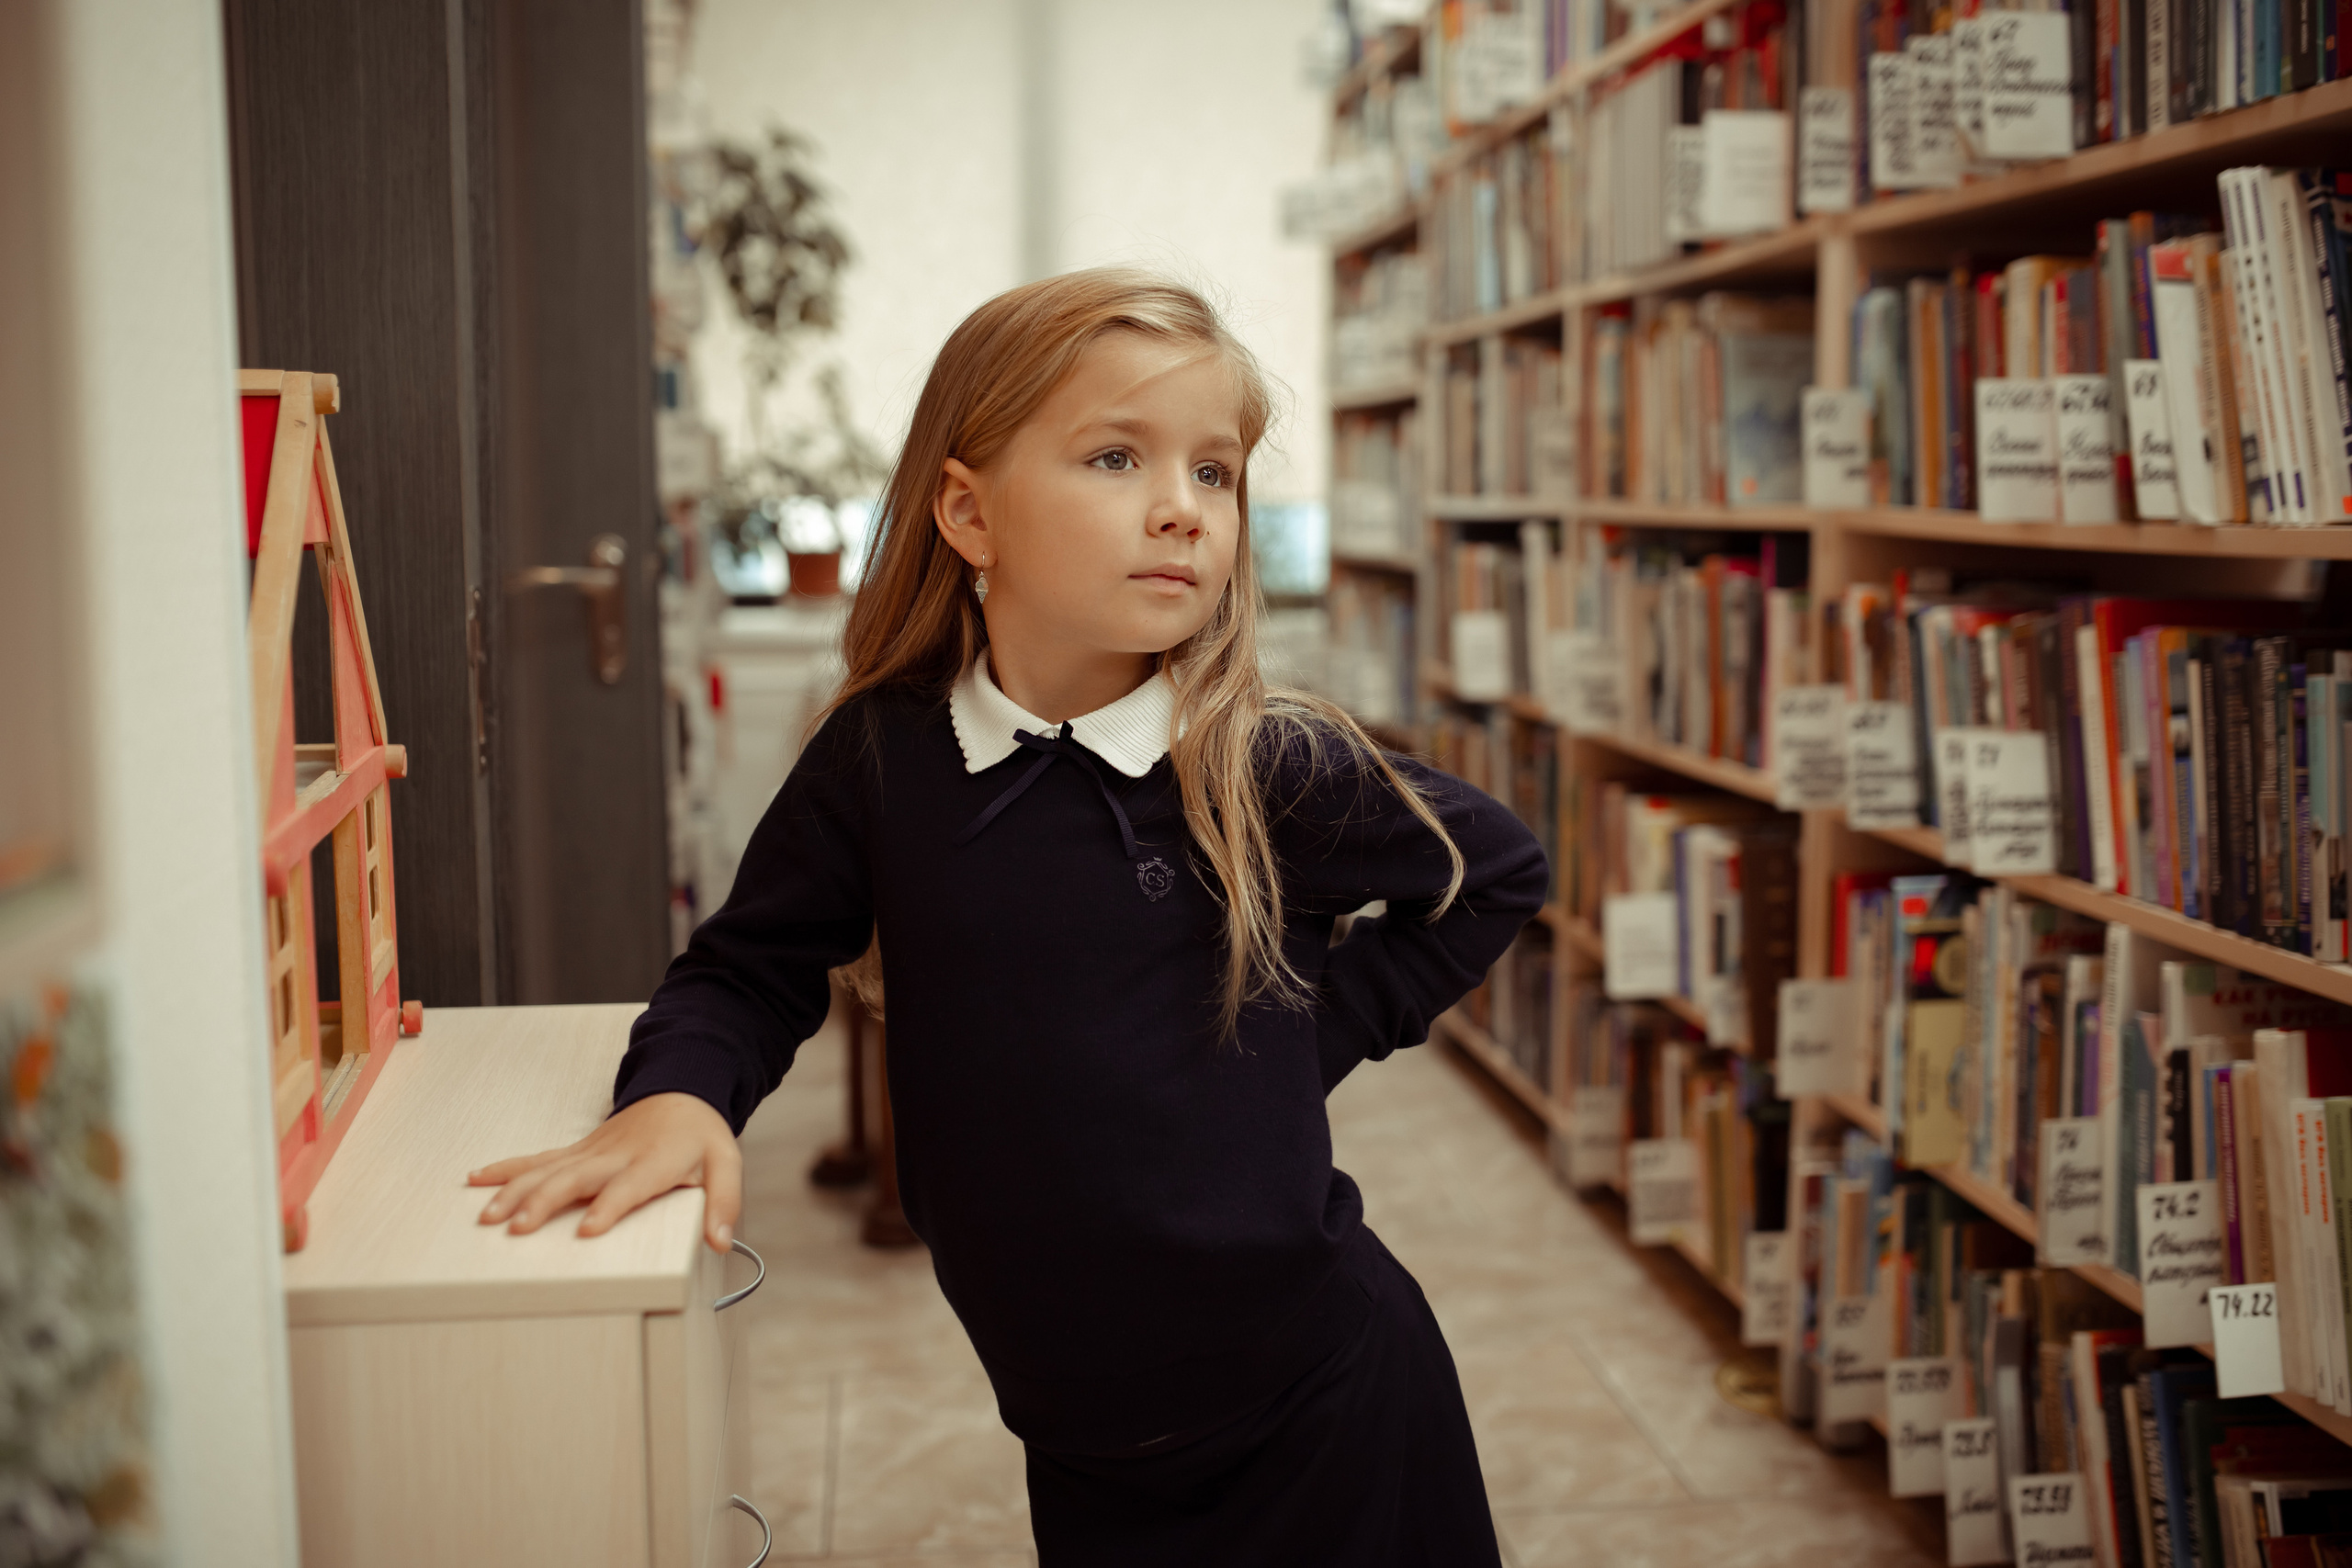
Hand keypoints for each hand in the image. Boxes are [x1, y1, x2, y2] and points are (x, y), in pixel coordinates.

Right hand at [468, 1092, 741, 1252]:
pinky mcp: (577, 1150)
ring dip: (515, 1190)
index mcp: (652, 1162)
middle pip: (575, 1178)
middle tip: (517, 1229)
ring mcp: (591, 1151)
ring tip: (488, 1217)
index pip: (628, 1187)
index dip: (608, 1206)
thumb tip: (720, 1242)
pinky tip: (477, 1179)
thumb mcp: (726, 1164)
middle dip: (544, 1203)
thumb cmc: (700, 1135)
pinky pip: (537, 1159)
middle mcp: (615, 1155)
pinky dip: (506, 1168)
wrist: (682, 1091)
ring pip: (547, 1169)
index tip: (587, 1229)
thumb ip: (724, 1203)